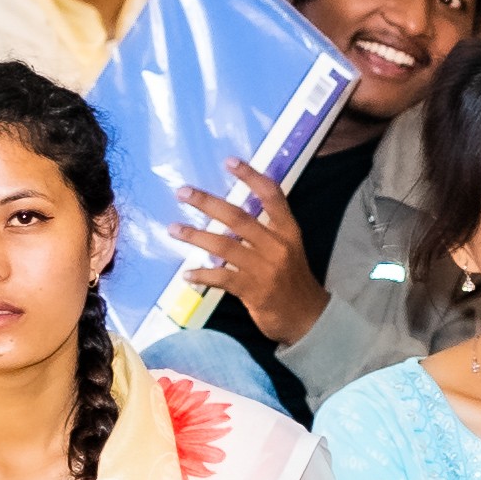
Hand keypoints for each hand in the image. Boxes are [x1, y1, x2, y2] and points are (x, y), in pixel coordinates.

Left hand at [172, 165, 319, 342]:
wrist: (307, 317)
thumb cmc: (291, 281)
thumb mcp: (287, 250)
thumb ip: (265, 233)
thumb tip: (228, 216)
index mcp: (288, 231)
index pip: (272, 196)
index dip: (251, 177)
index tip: (229, 162)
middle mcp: (277, 246)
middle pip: (239, 217)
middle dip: (208, 203)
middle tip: (183, 192)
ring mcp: (265, 268)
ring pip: (224, 246)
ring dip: (195, 236)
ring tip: (173, 229)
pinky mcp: (253, 291)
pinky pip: (221, 278)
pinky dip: (202, 275)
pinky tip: (187, 274)